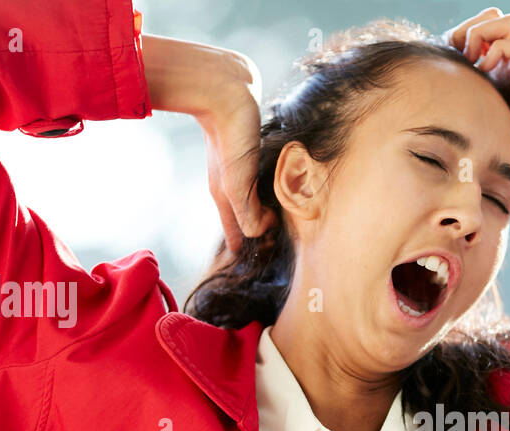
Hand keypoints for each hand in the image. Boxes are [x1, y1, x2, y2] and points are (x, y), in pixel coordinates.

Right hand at [198, 64, 276, 253]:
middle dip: (259, 234)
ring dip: (269, 212)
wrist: (225, 92)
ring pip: (255, 199)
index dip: (246, 249)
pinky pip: (264, 178)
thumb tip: (262, 232)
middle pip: (246, 218)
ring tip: (284, 223)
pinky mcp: (253, 152)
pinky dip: (274, 190)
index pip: (235, 234)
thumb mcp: (237, 184)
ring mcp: (242, 168)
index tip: (258, 260)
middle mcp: (233, 185)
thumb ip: (248, 214)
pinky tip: (284, 189)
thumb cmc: (230, 138)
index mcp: (225, 197)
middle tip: (276, 245)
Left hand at [445, 8, 509, 213]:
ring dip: (483, 33)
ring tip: (473, 61)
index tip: (446, 65)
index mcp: (499, 75)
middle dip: (469, 27)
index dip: (458, 38)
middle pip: (494, 17)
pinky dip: (497, 50)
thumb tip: (420, 134)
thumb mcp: (476, 137)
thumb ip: (460, 123)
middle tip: (459, 57)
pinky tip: (486, 74)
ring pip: (508, 20)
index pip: (479, 31)